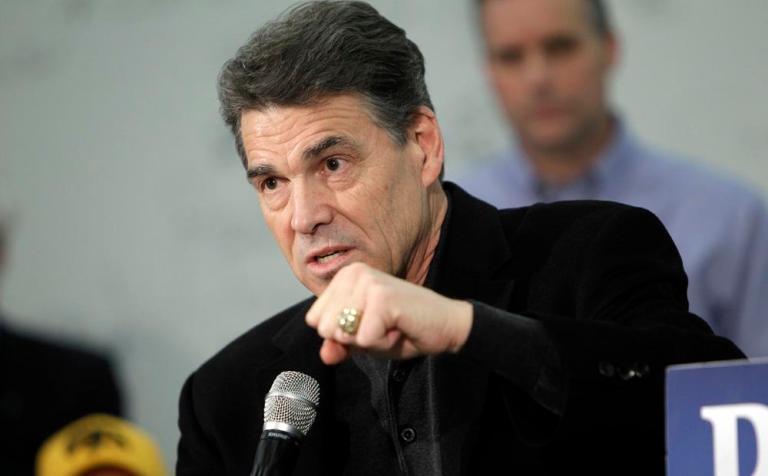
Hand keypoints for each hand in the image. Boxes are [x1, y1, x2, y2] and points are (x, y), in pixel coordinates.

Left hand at [305, 262, 472, 364]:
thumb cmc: (404, 329)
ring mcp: (368, 282)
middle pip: (325, 328)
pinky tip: (399, 329)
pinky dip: (382, 344)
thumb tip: (325, 355)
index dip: (343, 334)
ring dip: (368, 342)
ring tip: (389, 327)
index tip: (370, 324)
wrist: (446, 326)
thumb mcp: (363, 340)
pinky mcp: (382, 298)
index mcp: (345, 277)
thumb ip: (339, 345)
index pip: (315, 320)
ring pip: (342, 333)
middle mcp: (354, 273)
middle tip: (381, 327)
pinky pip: (364, 340)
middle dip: (353, 339)